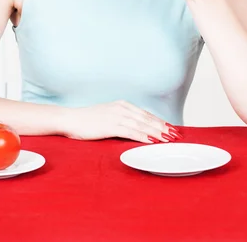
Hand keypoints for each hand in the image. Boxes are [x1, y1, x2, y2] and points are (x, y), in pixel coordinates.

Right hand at [62, 100, 182, 143]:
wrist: (71, 119)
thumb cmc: (88, 121)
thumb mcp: (108, 117)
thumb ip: (122, 121)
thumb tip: (137, 130)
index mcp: (122, 105)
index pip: (146, 114)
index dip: (160, 121)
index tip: (172, 128)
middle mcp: (122, 108)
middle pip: (147, 118)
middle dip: (163, 127)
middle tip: (176, 135)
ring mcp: (116, 116)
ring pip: (142, 125)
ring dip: (157, 132)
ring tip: (168, 139)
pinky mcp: (110, 125)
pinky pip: (130, 132)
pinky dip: (143, 136)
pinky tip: (151, 141)